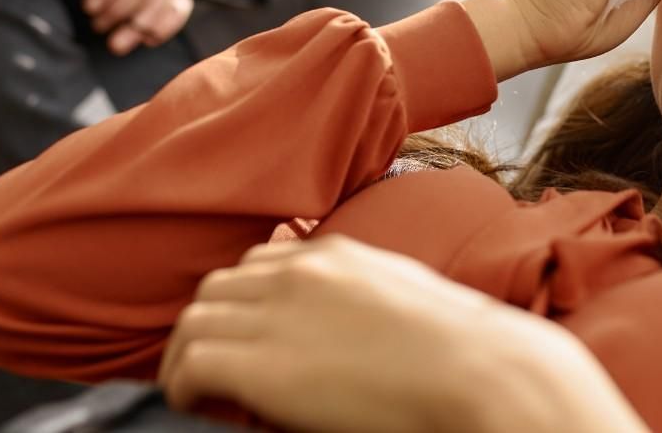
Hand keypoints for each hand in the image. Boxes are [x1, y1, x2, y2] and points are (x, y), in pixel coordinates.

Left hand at [159, 235, 647, 432]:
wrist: (477, 373)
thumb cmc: (461, 352)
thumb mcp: (404, 299)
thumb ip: (361, 298)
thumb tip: (344, 332)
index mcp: (333, 255)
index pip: (258, 263)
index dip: (245, 303)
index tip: (249, 338)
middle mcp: (297, 272)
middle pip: (218, 287)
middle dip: (212, 324)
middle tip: (217, 368)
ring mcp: (276, 313)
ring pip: (194, 321)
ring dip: (189, 354)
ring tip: (199, 390)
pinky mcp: (260, 363)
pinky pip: (191, 365)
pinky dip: (184, 384)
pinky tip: (198, 405)